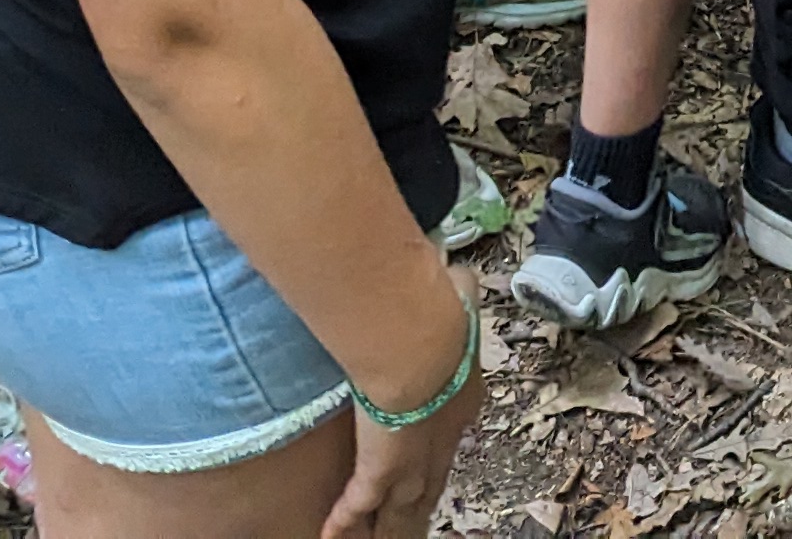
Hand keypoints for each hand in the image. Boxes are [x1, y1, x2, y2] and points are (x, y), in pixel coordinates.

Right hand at [320, 306, 485, 538]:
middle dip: (419, 506)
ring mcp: (412, 462)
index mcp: (461, 400)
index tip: (430, 462)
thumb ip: (457, 293)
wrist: (418, 342)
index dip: (437, 453)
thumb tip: (457, 278)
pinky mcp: (380, 473)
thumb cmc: (438, 312)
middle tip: (411, 526)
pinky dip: (344, 520)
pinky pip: (358, 504)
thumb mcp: (458, 297)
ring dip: (390, 527)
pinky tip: (330, 534)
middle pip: (429, 486)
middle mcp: (442, 441)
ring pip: (402, 509)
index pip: (449, 436)